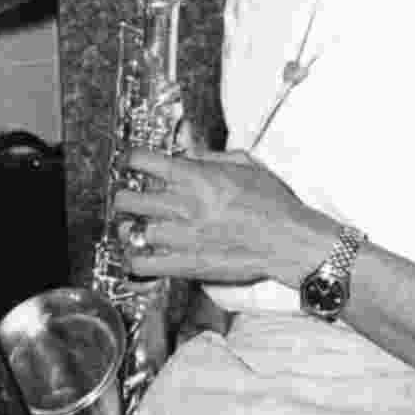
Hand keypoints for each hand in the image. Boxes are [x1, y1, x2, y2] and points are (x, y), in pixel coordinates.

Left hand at [113, 146, 329, 284]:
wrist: (290, 241)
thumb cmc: (273, 203)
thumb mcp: (245, 164)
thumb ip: (209, 155)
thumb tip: (185, 148)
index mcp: (198, 178)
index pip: (145, 161)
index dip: (132, 159)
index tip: (131, 162)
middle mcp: (185, 206)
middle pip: (128, 199)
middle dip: (124, 196)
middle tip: (128, 198)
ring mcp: (184, 238)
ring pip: (133, 231)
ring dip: (130, 228)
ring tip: (134, 227)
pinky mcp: (187, 265)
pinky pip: (144, 264)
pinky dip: (134, 259)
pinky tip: (138, 253)